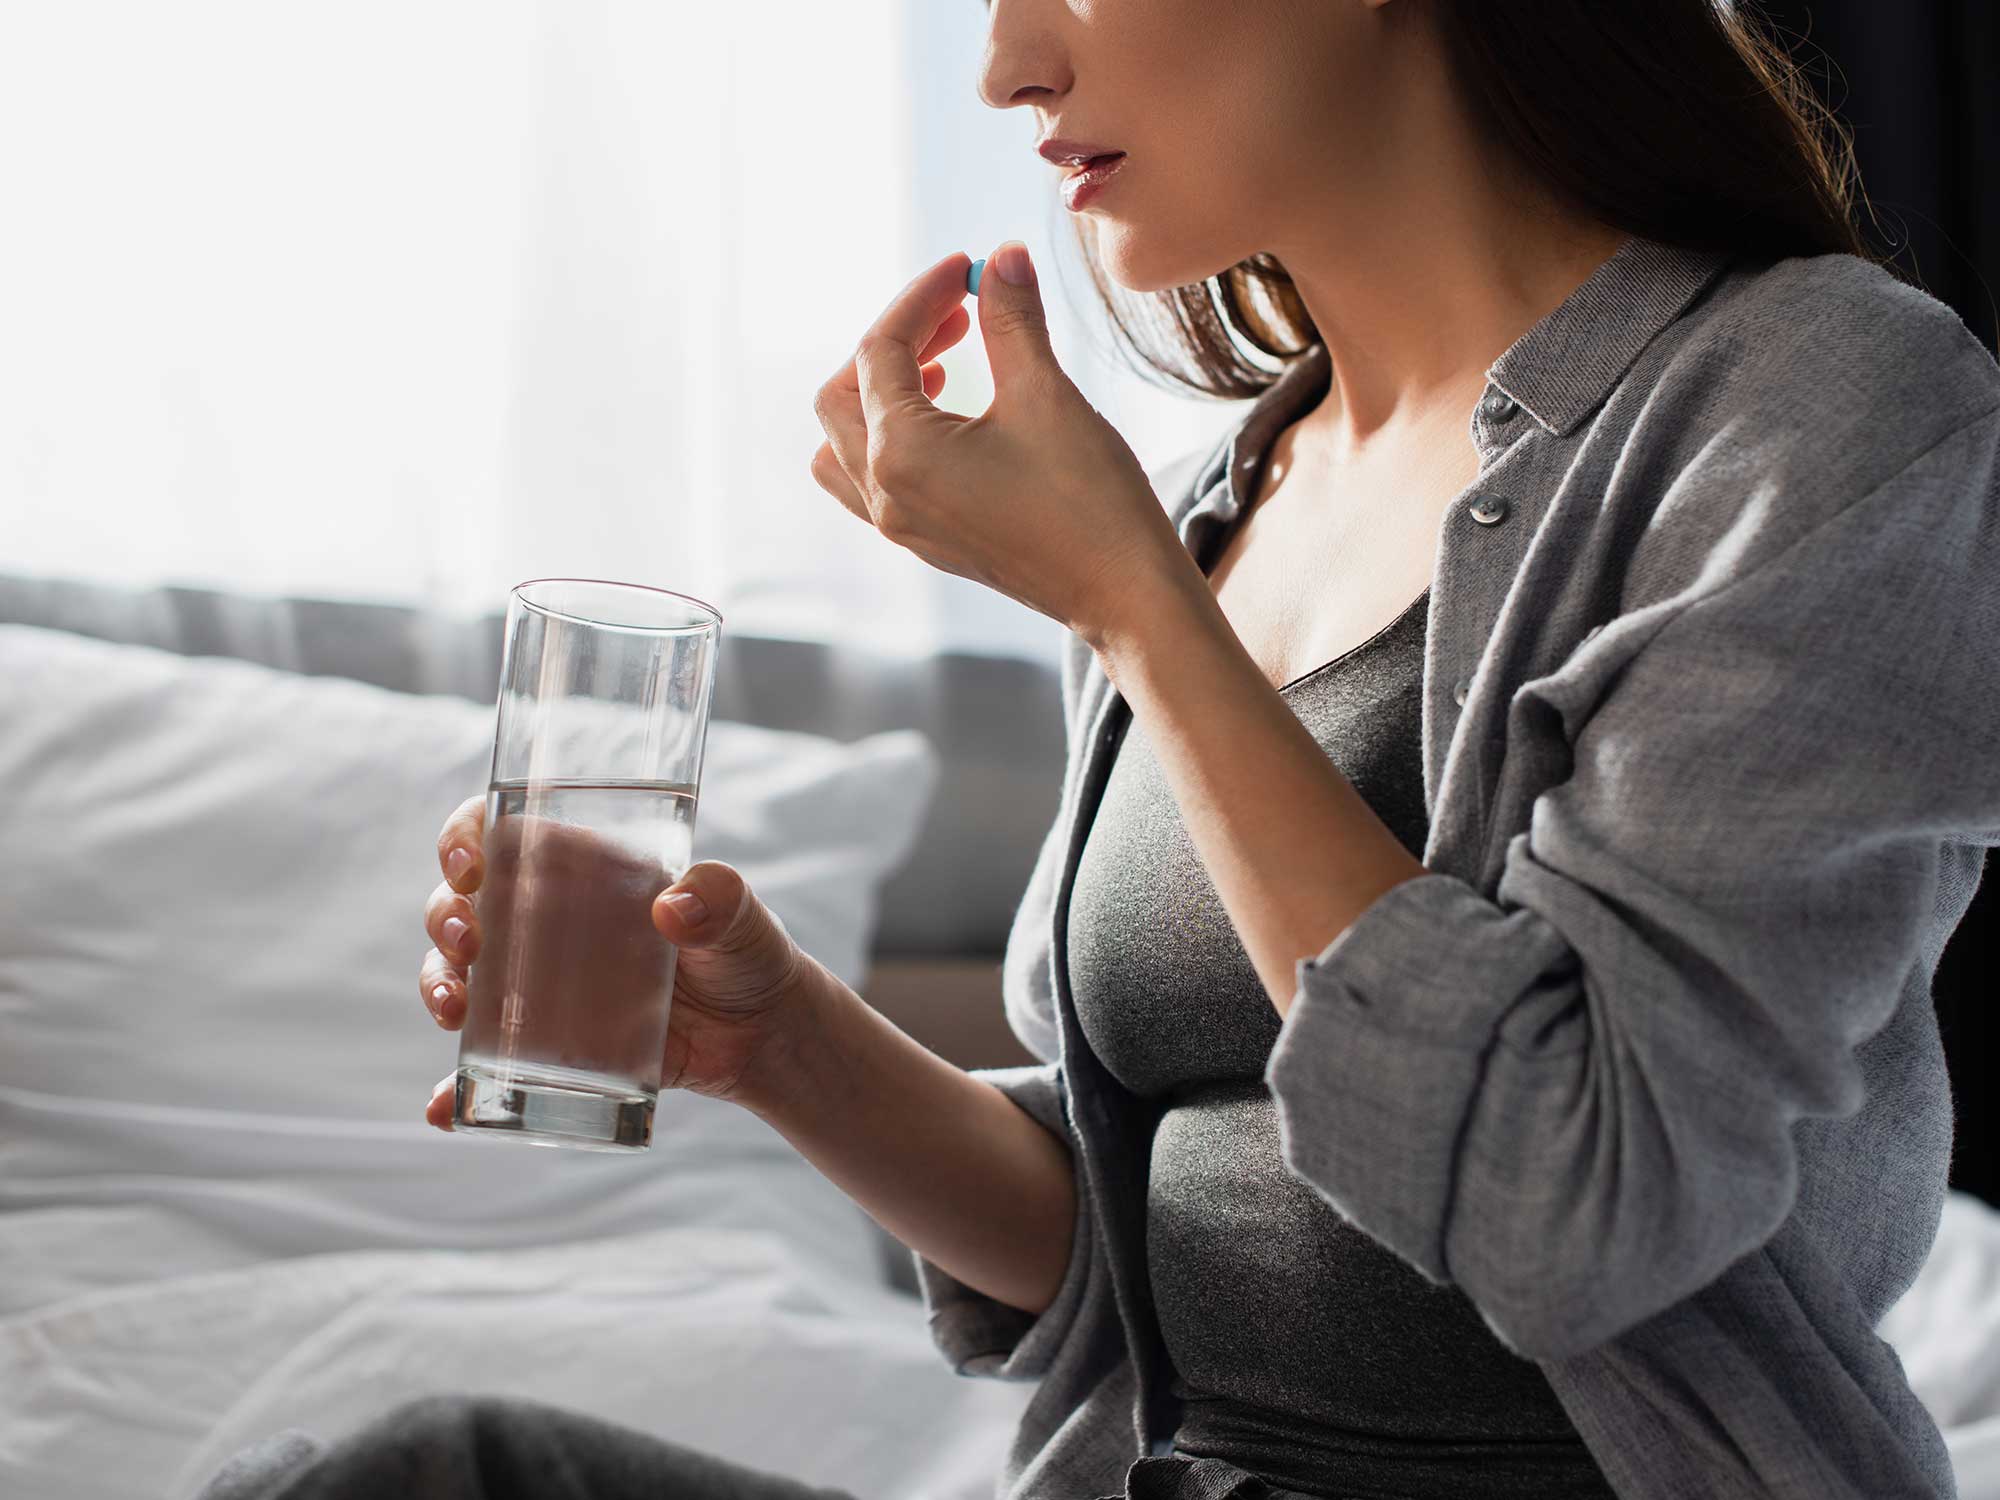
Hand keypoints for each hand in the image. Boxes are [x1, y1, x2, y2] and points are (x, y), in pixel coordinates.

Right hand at [418, 795, 818, 1124]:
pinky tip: (443, 1107)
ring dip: (438, 985)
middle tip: (468, 944)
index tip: (467, 865)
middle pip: (464, 903)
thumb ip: (720, 899)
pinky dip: (453, 1085)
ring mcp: (539, 984)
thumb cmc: (746, 953)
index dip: (465, 838)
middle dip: (445, 918)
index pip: (502, 833)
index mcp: (582, 869)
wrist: (761, 1034)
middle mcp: (546, 920)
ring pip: (460, 974)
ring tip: (453, 1010)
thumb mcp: (741, 917)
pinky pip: (485, 1063)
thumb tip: (673, 909)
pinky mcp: (549, 1044)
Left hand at [810, 241, 1195, 645]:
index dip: (922, 296)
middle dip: (894, 342)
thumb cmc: (1089, 498)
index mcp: (900, 453)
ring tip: (946, 369)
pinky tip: (952, 420)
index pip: (881, 350)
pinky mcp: (927, 542)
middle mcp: (884, 493)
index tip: (968, 268)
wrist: (1123, 592)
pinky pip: (872, 481)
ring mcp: (901, 526)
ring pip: (842, 444)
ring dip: (879, 394)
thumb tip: (1002, 257)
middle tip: (959, 315)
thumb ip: (1013, 319)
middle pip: (842, 394)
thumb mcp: (1047, 395)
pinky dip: (891, 438)